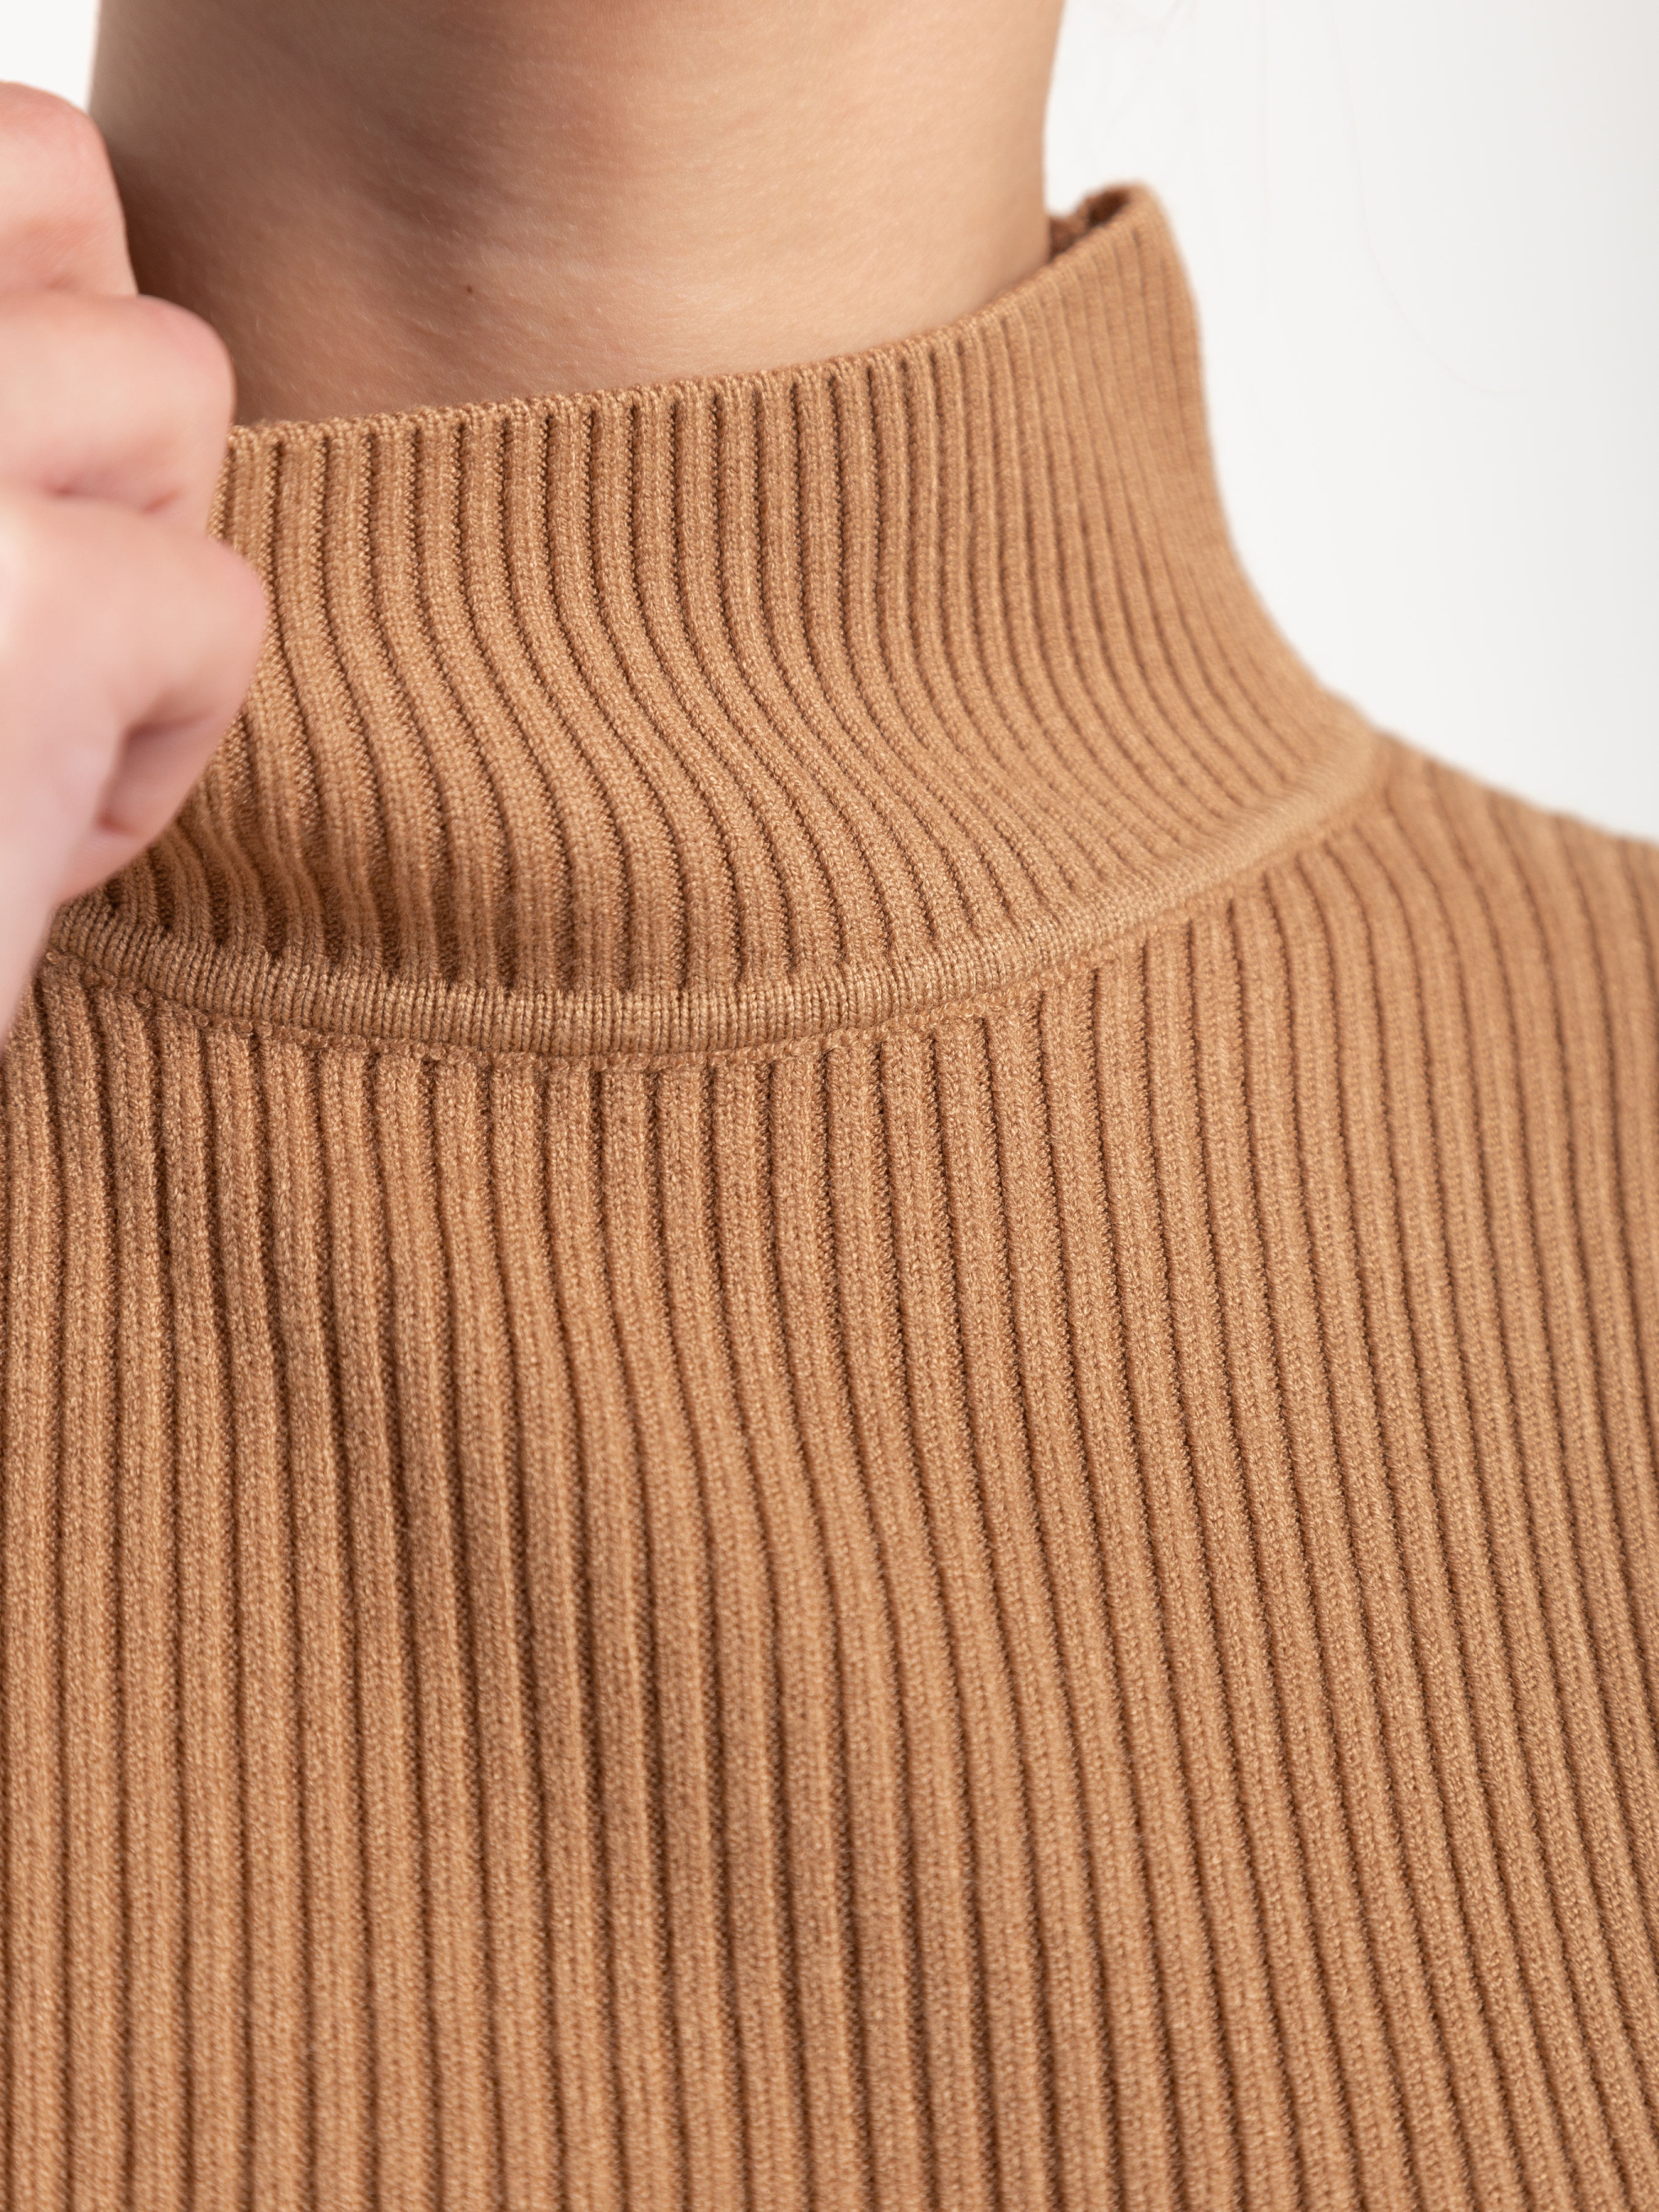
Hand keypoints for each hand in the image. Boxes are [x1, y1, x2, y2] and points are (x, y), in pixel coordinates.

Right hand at [0, 82, 265, 1041]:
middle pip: (58, 180)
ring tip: (18, 709)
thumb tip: (70, 307)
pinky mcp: (19, 606)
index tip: (15, 465)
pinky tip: (33, 847)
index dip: (22, 289)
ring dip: (138, 554)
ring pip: (174, 379)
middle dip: (96, 366)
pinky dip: (169, 743)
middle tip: (36, 556)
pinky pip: (223, 604)